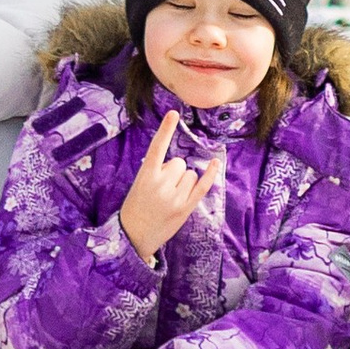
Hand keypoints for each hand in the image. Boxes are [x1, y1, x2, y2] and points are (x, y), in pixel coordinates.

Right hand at [117, 109, 222, 264]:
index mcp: (146, 175)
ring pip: (190, 174)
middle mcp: (161, 184)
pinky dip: (211, 174)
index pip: (157, 147)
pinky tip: (216, 162)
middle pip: (179, 163)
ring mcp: (175, 197)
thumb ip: (157, 171)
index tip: (174, 113)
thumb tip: (179, 165)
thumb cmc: (136, 206)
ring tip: (169, 198)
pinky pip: (202, 186)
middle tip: (160, 190)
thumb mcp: (140, 184)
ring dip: (184, 182)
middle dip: (174, 172)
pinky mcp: (186, 208)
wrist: (133, 235)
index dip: (166, 129)